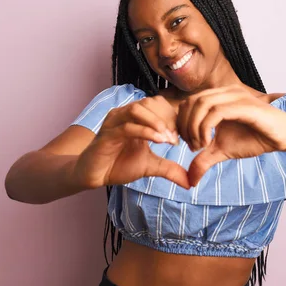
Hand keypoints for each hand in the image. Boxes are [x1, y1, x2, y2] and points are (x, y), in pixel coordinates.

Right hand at [73, 96, 189, 188]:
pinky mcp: (107, 133)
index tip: (183, 137)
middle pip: (150, 102)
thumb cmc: (119, 165)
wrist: (94, 175)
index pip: (159, 105)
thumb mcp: (150, 166)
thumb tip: (191, 182)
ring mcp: (115, 122)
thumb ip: (170, 170)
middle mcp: (125, 114)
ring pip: (138, 110)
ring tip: (168, 139)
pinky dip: (145, 131)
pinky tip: (158, 141)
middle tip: (177, 138)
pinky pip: (127, 127)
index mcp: (136, 117)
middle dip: (167, 119)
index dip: (173, 118)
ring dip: (156, 122)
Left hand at [177, 85, 285, 185]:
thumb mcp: (222, 151)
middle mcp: (225, 92)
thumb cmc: (254, 138)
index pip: (187, 103)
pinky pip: (217, 112)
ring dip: (194, 127)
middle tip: (193, 147)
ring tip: (201, 146)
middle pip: (191, 102)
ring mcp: (235, 96)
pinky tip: (209, 142)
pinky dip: (206, 128)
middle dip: (185, 126)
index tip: (189, 144)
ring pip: (201, 104)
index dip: (182, 124)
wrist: (282, 137)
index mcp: (217, 97)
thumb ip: (203, 160)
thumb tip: (189, 181)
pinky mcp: (245, 105)